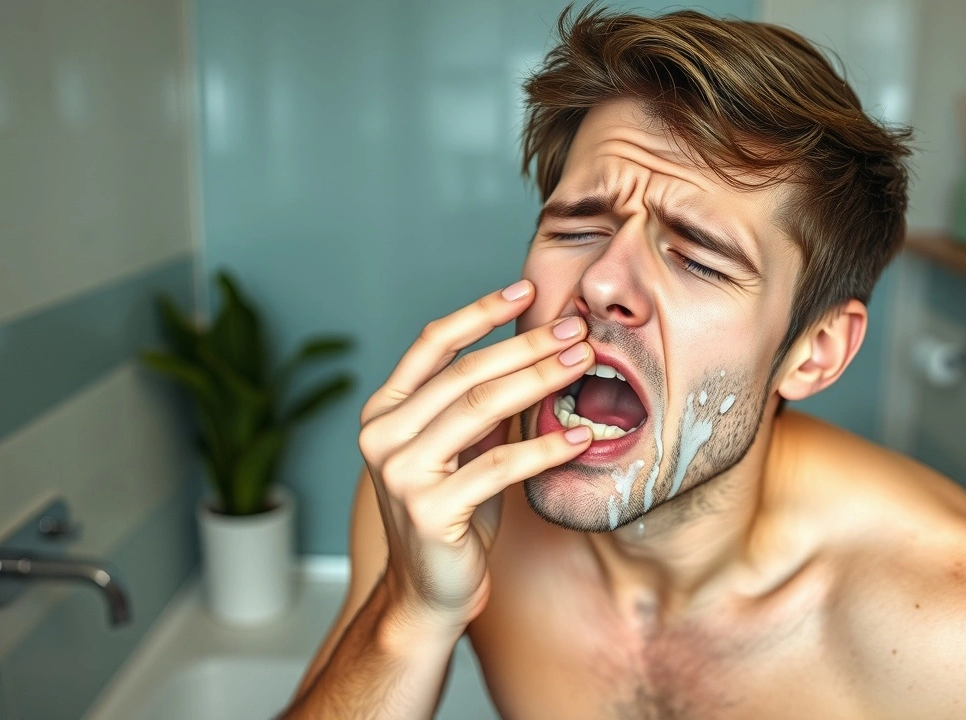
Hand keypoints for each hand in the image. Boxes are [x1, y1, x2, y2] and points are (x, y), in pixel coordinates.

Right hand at [358, 280, 593, 631]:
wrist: (429, 592)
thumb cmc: (452, 515)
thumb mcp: (460, 448)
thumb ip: (477, 403)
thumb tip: (536, 347)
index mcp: (384, 410)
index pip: (432, 344)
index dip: (480, 311)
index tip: (526, 287)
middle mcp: (382, 435)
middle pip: (464, 372)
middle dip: (527, 345)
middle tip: (575, 330)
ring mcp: (400, 472)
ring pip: (480, 407)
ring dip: (539, 380)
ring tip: (582, 364)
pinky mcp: (430, 509)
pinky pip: (498, 466)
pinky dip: (545, 448)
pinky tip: (581, 438)